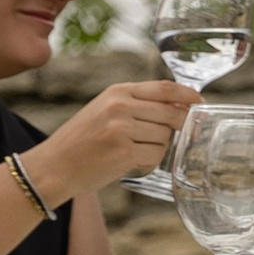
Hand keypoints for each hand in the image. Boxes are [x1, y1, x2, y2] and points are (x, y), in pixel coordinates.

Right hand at [29, 79, 192, 198]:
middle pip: (171, 114)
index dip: (188, 96)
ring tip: (134, 152)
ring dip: (158, 147)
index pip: (165, 88)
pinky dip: (149, 162)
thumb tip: (181, 107)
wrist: (53, 166)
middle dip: (179, 126)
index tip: (200, 103)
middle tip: (172, 136)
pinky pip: (155, 156)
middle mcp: (120, 106)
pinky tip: (130, 163)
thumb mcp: (105, 110)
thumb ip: (137, 105)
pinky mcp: (123, 152)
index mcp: (117, 91)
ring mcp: (122, 129)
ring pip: (165, 137)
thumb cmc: (81, 141)